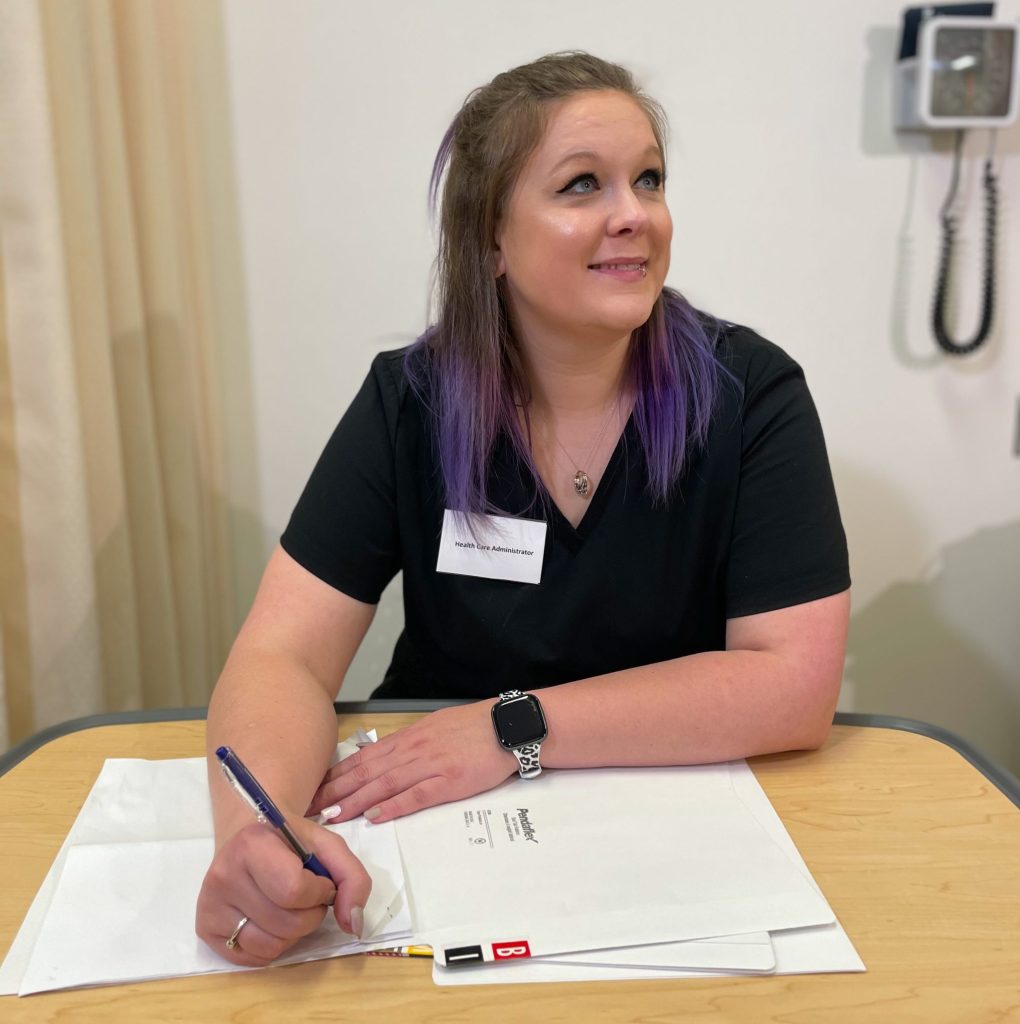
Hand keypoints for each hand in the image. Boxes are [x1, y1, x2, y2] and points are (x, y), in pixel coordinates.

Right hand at [196, 820, 371, 965]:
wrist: (250, 839)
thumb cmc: (290, 842)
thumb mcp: (327, 845)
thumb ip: (351, 878)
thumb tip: (353, 924)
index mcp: (252, 844)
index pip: (294, 891)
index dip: (320, 893)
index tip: (321, 881)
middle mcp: (224, 874)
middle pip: (286, 924)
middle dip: (311, 915)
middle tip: (308, 897)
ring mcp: (210, 904)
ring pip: (271, 946)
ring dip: (294, 934)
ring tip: (290, 908)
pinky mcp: (205, 929)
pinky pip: (253, 958)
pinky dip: (273, 946)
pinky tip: (271, 920)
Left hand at [306, 702, 518, 823]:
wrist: (506, 727)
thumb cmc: (472, 728)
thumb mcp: (434, 727)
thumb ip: (407, 743)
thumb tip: (380, 756)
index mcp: (408, 737)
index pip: (364, 758)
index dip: (337, 775)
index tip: (314, 788)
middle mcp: (413, 750)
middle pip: (366, 772)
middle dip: (336, 791)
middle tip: (309, 808)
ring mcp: (430, 766)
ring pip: (384, 784)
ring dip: (356, 801)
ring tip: (333, 816)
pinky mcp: (449, 782)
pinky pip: (416, 796)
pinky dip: (393, 807)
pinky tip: (375, 817)